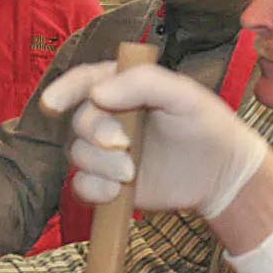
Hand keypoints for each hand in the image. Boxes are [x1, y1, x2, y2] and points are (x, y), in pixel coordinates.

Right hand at [41, 62, 266, 215]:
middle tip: (125, 145)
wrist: (220, 173)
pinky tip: (118, 191)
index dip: (64, 90)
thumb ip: (143, 82)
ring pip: (77, 155)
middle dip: (96, 133)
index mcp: (123, 86)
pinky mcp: (109, 181)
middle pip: (79, 121)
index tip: (52, 104)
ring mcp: (107, 151)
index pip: (84, 81)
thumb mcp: (183, 94)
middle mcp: (110, 116)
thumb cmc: (205, 124)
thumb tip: (97, 94)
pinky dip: (95, 189)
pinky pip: (82, 186)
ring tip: (131, 172)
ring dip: (100, 165)